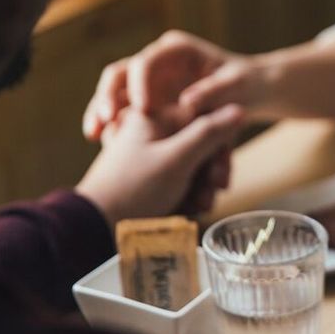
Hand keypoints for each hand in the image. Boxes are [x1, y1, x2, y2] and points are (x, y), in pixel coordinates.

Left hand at [76, 104, 242, 225]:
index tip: (219, 173)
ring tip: (197, 208)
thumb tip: (238, 108)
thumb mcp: (177, 159)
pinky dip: (187, 195)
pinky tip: (187, 210)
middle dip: (209, 173)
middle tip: (211, 195)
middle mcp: (152, 132)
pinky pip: (179, 181)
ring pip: (192, 166)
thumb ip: (209, 133)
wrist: (96, 224)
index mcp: (154, 116)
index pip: (203, 119)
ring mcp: (150, 155)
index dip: (218, 147)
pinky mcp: (149, 177)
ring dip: (201, 188)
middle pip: (200, 145)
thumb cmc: (134, 189)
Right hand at [82, 30, 265, 141]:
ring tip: (94, 135)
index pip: (147, 61)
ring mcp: (151, 82)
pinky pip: (123, 112)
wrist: (254, 91)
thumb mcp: (237, 86)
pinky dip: (113, 126)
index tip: (142, 109)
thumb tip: (188, 101)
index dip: (140, 84)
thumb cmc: (248, 83)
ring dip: (102, 112)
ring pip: (116, 94)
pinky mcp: (150, 102)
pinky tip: (102, 142)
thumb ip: (214, 91)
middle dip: (108, 97)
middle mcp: (159, 62)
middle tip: (103, 122)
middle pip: (121, 75)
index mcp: (177, 50)